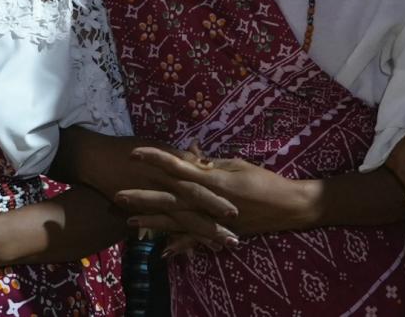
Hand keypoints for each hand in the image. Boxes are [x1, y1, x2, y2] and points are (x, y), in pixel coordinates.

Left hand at [116, 148, 305, 240]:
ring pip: (176, 220)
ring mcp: (212, 220)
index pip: (177, 166)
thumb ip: (211, 163)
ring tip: (128, 221)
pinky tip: (163, 251)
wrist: (287, 206)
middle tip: (117, 194)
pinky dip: (180, 245)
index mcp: (211, 179)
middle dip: (143, 196)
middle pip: (169, 197)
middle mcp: (207, 201)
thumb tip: (189, 155)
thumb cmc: (264, 180)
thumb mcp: (236, 165)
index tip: (134, 153)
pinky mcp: (220, 233)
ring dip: (152, 220)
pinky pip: (196, 240)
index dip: (155, 159)